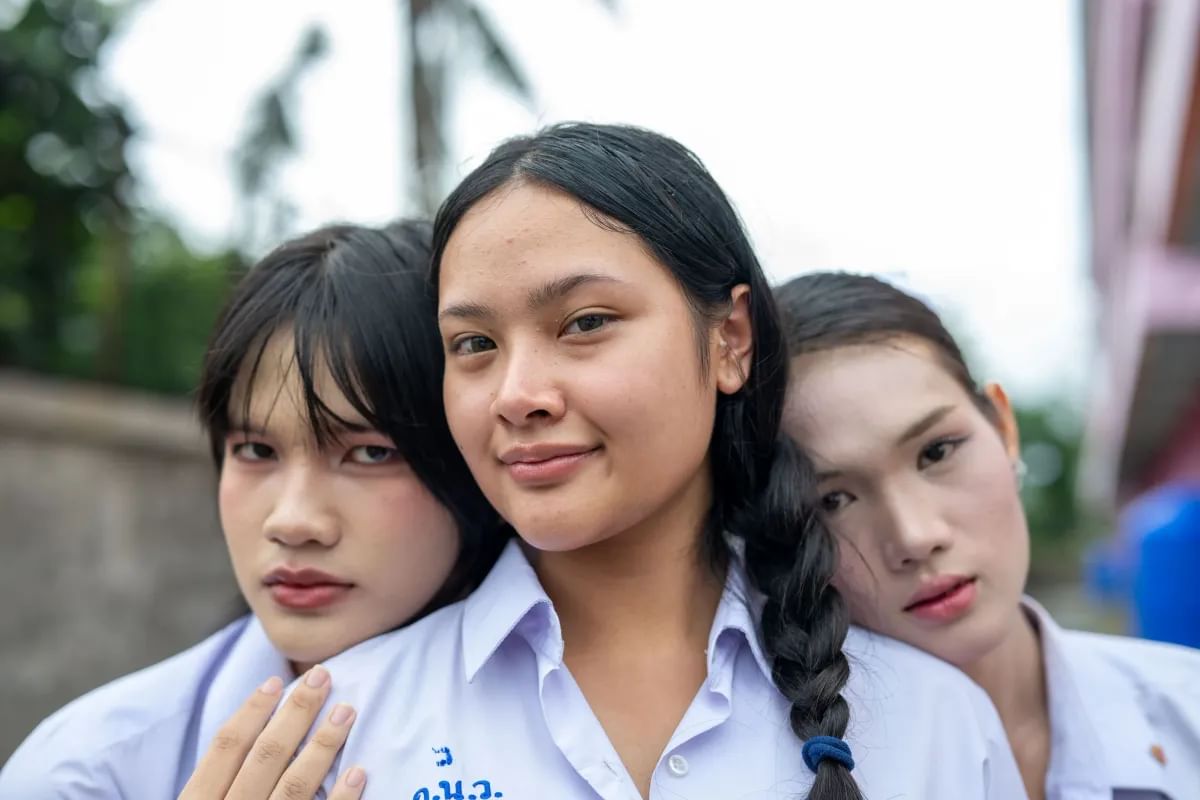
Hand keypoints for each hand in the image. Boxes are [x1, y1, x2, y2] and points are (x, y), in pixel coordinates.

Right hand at [178, 665, 365, 798]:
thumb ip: (216, 781)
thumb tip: (251, 732)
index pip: (226, 747)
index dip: (251, 710)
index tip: (275, 681)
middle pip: (265, 756)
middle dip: (296, 712)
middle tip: (322, 676)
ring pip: (294, 785)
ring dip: (323, 745)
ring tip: (346, 712)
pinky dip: (339, 798)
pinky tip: (356, 772)